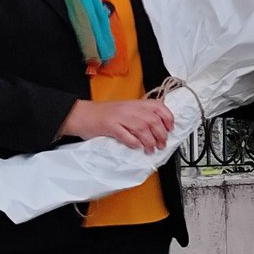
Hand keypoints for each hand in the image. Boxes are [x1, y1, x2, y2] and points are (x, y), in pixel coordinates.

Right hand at [59, 98, 174, 153]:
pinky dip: (134, 143)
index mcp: (135, 104)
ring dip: (150, 142)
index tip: (171, 128)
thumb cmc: (104, 113)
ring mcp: (120, 117)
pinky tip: (137, 147)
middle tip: (162, 144)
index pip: (159, 107)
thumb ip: (141, 114)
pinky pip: (126, 135)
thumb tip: (158, 126)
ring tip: (151, 149)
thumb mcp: (126, 108)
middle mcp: (130, 109)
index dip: (168, 118)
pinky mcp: (110, 126)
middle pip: (153, 121)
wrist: (82, 114)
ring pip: (142, 129)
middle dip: (161, 135)